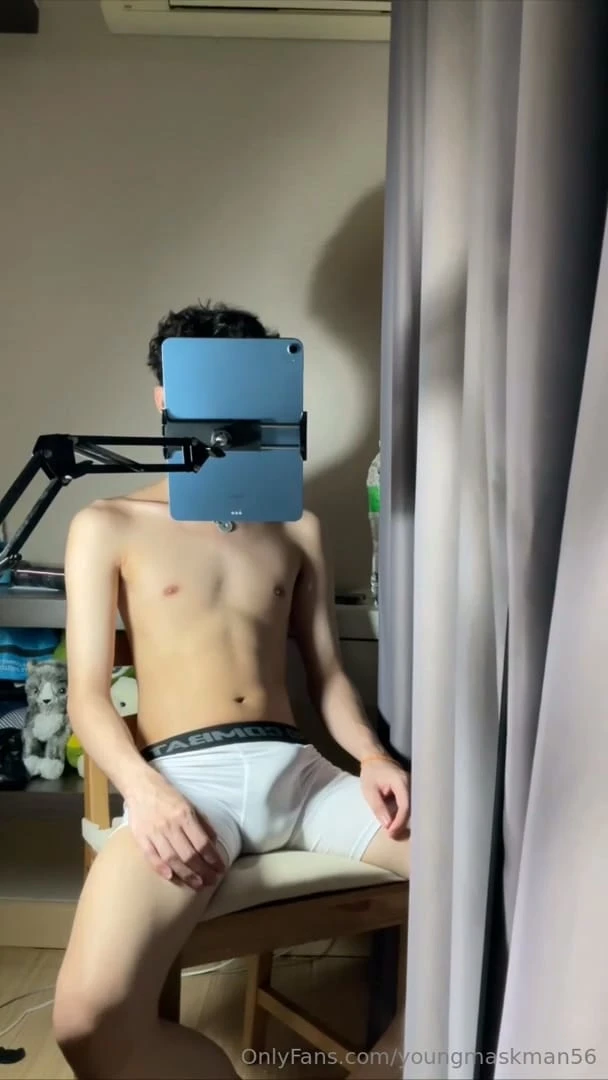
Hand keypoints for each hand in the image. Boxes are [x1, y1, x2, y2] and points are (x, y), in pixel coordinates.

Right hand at [124, 766, 225, 889]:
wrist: (140, 786)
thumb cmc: (168, 795)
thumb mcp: (190, 804)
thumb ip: (202, 823)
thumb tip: (213, 843)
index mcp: (185, 815)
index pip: (202, 843)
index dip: (213, 859)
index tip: (220, 869)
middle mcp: (170, 825)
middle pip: (189, 855)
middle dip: (202, 871)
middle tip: (211, 881)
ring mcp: (154, 832)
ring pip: (172, 859)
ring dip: (186, 875)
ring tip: (197, 885)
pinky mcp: (141, 837)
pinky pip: (151, 856)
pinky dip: (161, 869)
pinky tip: (171, 878)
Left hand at [360, 756, 409, 838]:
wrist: (374, 758)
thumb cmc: (371, 773)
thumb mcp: (369, 791)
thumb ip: (378, 807)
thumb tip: (388, 825)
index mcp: (401, 782)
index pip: (405, 805)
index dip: (399, 821)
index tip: (391, 832)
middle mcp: (411, 783)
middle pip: (411, 808)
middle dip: (402, 823)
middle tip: (392, 836)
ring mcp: (412, 786)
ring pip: (412, 808)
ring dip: (403, 820)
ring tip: (393, 831)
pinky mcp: (410, 789)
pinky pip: (409, 804)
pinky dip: (403, 814)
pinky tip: (396, 822)